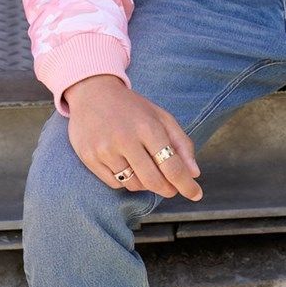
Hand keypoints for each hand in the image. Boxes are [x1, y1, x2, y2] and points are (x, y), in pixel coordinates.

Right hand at [63, 75, 202, 201]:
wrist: (92, 93)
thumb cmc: (132, 107)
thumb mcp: (161, 117)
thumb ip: (181, 144)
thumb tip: (194, 174)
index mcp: (148, 126)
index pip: (172, 166)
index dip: (186, 185)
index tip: (196, 194)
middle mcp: (125, 139)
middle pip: (153, 181)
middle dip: (168, 189)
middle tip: (173, 188)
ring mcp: (105, 150)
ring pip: (134, 185)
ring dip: (146, 184)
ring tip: (148, 169)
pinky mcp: (89, 158)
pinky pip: (115, 183)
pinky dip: (127, 181)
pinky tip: (128, 166)